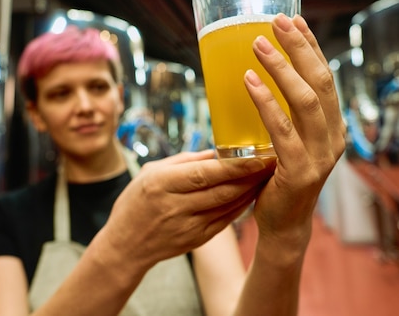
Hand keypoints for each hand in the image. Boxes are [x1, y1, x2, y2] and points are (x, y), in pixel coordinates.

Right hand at [100, 150, 275, 268]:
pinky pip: (226, 219)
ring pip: (228, 206)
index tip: (258, 155)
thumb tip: (219, 151)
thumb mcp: (151, 172)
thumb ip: (185, 161)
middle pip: (222, 190)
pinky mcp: (197, 240)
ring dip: (251, 189)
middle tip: (273, 160)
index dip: (234, 166)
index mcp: (161, 183)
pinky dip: (241, 205)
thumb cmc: (136, 201)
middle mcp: (175, 206)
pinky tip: (252, 192)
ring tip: (267, 174)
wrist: (125, 246)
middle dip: (251, 176)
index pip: (204, 174)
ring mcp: (187, 226)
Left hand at [244, 14, 345, 247]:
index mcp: (333, 126)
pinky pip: (282, 129)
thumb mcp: (290, 139)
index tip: (293, 20)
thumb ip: (289, 113)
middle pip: (319, 82)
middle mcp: (334, 137)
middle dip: (298, 47)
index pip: (325, 78)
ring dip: (281, 67)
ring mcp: (320, 155)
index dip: (310, 47)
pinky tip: (249, 81)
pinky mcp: (301, 171)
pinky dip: (265, 102)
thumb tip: (265, 73)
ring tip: (258, 44)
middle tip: (276, 21)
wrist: (283, 223)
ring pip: (305, 100)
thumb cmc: (280, 176)